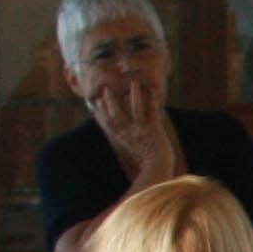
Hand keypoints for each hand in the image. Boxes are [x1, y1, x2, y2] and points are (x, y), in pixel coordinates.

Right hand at [88, 73, 178, 188]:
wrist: (158, 169)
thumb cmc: (145, 159)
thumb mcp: (129, 147)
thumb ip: (122, 137)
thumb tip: (115, 128)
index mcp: (122, 137)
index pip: (108, 122)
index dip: (100, 111)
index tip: (94, 100)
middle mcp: (129, 133)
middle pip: (116, 115)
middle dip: (111, 101)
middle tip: (106, 88)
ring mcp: (142, 131)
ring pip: (136, 110)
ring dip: (134, 96)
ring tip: (134, 82)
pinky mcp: (155, 130)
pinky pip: (153, 113)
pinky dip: (153, 101)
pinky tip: (153, 90)